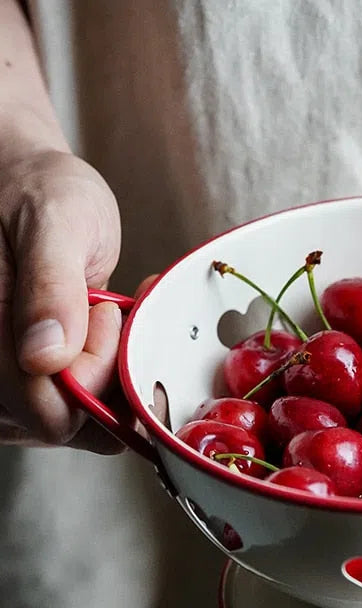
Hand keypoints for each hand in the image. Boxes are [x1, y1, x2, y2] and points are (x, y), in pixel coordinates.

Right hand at [0, 149, 123, 451]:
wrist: (21, 182)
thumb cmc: (37, 191)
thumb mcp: (56, 220)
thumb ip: (51, 287)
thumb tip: (44, 357)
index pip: (49, 412)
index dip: (95, 375)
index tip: (104, 314)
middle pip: (62, 424)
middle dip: (102, 375)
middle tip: (103, 310)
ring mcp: (2, 381)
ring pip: (69, 424)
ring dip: (104, 377)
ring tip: (97, 313)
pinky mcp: (22, 380)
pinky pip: (72, 409)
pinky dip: (99, 378)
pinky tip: (98, 330)